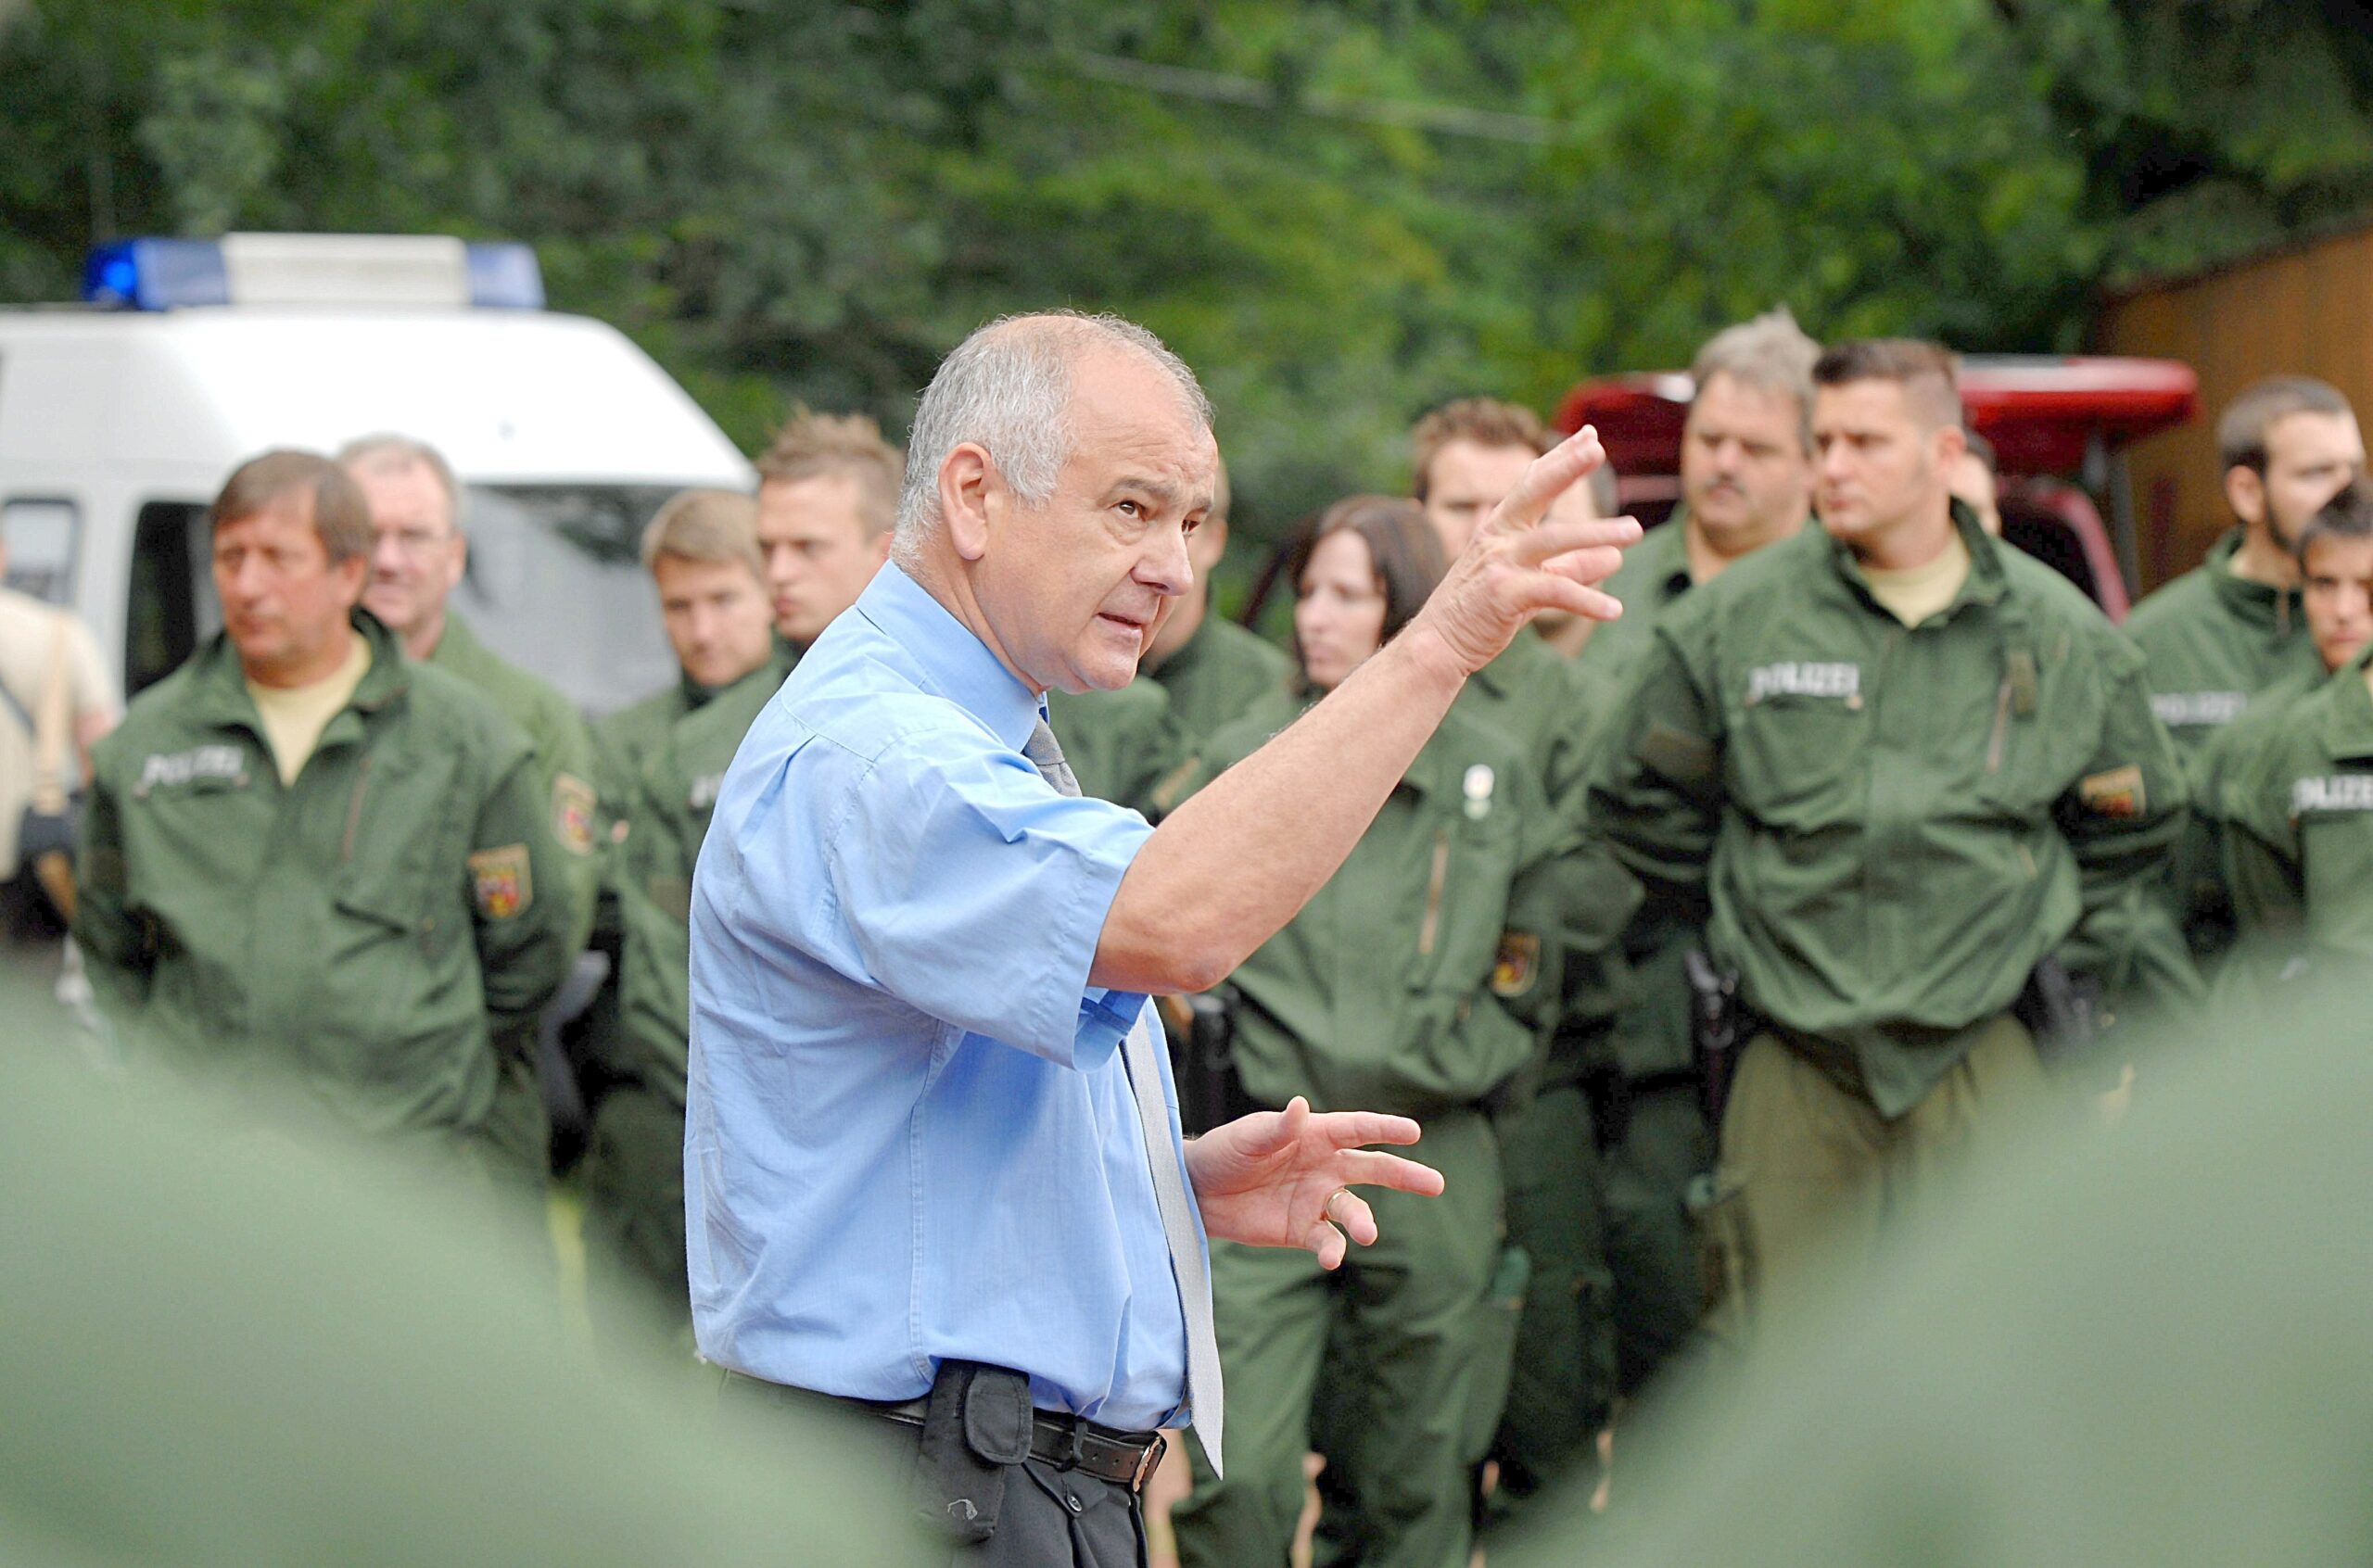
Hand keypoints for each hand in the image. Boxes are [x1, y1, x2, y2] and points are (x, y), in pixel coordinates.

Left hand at [1182, 1096, 1446, 1269]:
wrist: (1198, 1192)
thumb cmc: (1225, 1152)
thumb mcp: (1248, 1138)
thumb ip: (1276, 1128)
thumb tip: (1300, 1105)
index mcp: (1315, 1135)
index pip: (1357, 1129)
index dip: (1385, 1129)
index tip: (1414, 1132)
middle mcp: (1324, 1166)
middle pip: (1373, 1169)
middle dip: (1405, 1176)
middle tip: (1437, 1184)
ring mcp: (1316, 1199)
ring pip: (1353, 1210)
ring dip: (1364, 1222)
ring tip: (1368, 1235)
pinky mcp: (1302, 1229)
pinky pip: (1326, 1240)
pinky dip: (1333, 1249)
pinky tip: (1332, 1258)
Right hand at [1405, 425, 1641, 676]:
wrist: (1439, 646)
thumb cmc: (1482, 612)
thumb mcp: (1531, 584)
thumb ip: (1572, 568)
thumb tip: (1616, 557)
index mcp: (1501, 528)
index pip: (1533, 483)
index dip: (1561, 458)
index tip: (1590, 436)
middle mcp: (1498, 538)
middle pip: (1534, 492)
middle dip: (1565, 467)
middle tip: (1597, 449)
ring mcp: (1499, 564)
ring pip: (1553, 540)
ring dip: (1596, 533)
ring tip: (1635, 531)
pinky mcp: (1503, 595)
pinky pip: (1554, 591)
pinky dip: (1587, 600)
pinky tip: (1614, 610)